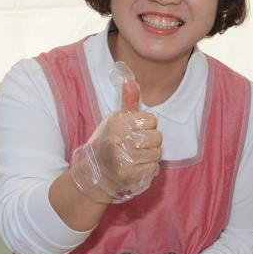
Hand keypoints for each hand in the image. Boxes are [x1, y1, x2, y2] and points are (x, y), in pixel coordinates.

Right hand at [68, 64, 160, 203]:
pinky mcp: (128, 174)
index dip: (147, 126)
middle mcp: (118, 139)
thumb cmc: (110, 142)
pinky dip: (148, 168)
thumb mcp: (116, 120)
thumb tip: (130, 79)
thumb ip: (128, 100)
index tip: (136, 131)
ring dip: (150, 156)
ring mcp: (122, 157)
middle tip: (136, 145)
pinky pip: (153, 167)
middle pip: (157, 137)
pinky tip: (136, 167)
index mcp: (117, 123)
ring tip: (136, 156)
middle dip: (150, 142)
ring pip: (157, 153)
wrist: (95, 173)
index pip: (151, 119)